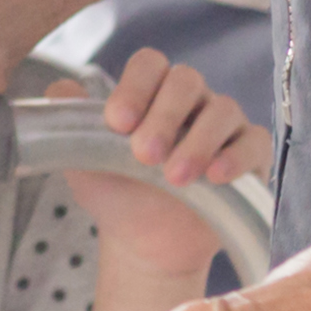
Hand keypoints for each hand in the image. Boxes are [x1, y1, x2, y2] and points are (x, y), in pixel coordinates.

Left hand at [50, 54, 267, 280]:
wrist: (145, 246)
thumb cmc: (118, 195)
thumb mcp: (85, 163)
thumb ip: (68, 124)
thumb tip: (56, 89)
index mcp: (151, 91)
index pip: (149, 64)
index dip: (135, 86)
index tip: (116, 123)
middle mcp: (191, 100)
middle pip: (186, 80)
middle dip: (164, 116)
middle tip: (143, 155)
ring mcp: (223, 126)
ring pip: (223, 109)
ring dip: (198, 140)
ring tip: (175, 178)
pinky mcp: (250, 157)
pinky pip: (254, 142)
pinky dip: (236, 156)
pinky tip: (216, 178)